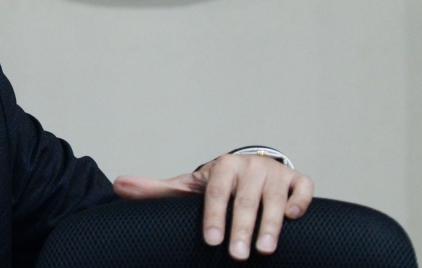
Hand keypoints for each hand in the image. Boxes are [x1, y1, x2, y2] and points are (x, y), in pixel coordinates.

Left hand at [113, 154, 313, 260]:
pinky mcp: (297, 180)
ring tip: (265, 250)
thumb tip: (118, 186)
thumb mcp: (187, 188)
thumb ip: (156, 191)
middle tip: (238, 255)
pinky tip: (293, 218)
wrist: (250, 173)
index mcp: (222, 166)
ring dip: (271, 223)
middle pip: (245, 199)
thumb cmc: (216, 187)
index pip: (216, 191)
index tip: (211, 241)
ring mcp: (275, 173)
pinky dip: (300, 202)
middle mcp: (249, 166)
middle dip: (242, 228)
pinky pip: (303, 189)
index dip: (214, 216)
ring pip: (274, 196)